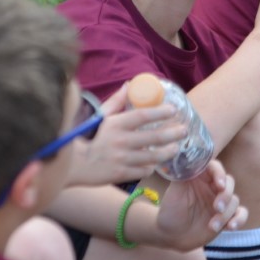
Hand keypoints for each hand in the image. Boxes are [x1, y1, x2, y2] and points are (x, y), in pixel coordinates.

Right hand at [67, 83, 185, 185]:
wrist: (76, 164)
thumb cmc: (90, 136)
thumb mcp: (102, 116)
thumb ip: (116, 101)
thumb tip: (129, 85)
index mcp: (115, 124)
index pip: (142, 115)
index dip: (160, 112)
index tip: (173, 109)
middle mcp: (120, 141)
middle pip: (153, 137)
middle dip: (172, 134)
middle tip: (184, 131)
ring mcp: (121, 159)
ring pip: (152, 156)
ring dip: (167, 152)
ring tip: (176, 148)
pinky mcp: (121, 174)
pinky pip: (143, 171)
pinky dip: (150, 167)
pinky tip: (155, 163)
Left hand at [153, 159, 247, 251]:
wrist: (172, 235)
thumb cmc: (171, 210)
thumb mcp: (174, 192)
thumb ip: (181, 174)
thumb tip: (184, 157)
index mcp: (200, 177)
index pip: (214, 167)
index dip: (219, 173)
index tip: (219, 185)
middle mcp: (212, 187)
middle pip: (229, 183)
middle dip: (226, 195)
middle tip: (216, 207)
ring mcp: (221, 201)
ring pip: (234, 200)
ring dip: (226, 214)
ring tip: (212, 226)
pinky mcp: (227, 216)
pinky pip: (241, 213)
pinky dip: (240, 219)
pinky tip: (231, 227)